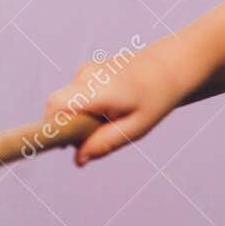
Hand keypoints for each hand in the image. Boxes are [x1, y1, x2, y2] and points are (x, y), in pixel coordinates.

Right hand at [43, 40, 199, 165]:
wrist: (172, 65)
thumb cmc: (156, 98)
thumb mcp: (136, 127)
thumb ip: (105, 143)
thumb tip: (78, 160)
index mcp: (98, 90)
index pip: (55, 107)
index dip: (52, 127)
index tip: (65, 143)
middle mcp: (86, 75)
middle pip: (55, 107)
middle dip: (66, 126)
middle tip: (95, 135)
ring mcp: (86, 69)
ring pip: (65, 102)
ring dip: (78, 117)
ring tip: (110, 119)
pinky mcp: (88, 69)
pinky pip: (75, 94)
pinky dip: (84, 106)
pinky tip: (110, 107)